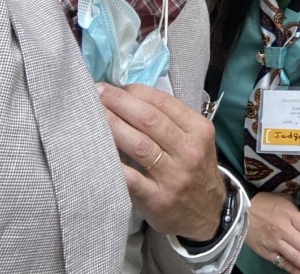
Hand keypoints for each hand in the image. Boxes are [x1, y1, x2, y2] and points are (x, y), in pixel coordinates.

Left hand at [97, 83, 226, 240]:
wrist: (207, 212)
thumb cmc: (195, 169)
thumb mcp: (195, 140)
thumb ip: (171, 121)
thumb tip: (130, 97)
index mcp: (198, 129)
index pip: (163, 102)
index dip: (134, 92)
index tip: (112, 87)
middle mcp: (189, 150)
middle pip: (149, 120)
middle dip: (119, 103)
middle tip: (95, 93)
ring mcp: (174, 176)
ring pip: (139, 145)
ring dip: (112, 126)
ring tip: (92, 114)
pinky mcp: (158, 199)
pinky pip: (131, 179)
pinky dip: (113, 164)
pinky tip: (96, 152)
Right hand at [245, 192, 299, 273]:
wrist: (242, 210)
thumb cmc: (266, 203)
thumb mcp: (284, 200)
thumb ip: (297, 212)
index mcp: (289, 214)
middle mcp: (283, 229)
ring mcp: (274, 242)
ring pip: (294, 256)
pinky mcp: (266, 251)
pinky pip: (281, 263)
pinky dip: (292, 269)